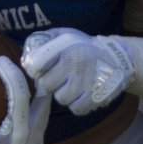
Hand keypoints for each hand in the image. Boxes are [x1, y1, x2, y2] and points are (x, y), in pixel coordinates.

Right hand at [0, 58, 48, 143]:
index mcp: (19, 131)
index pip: (21, 91)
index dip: (11, 71)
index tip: (0, 60)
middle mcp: (34, 135)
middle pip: (43, 97)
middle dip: (35, 77)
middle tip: (22, 63)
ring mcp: (37, 142)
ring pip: (44, 108)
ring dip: (36, 91)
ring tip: (24, 77)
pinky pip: (39, 118)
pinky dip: (33, 104)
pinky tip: (21, 100)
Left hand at [21, 28, 139, 115]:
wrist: (118, 58)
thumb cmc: (84, 47)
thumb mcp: (65, 34)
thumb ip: (43, 40)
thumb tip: (24, 55)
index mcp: (66, 47)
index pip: (34, 64)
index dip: (34, 69)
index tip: (41, 69)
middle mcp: (75, 63)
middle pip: (46, 85)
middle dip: (50, 83)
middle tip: (60, 77)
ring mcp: (86, 82)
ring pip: (60, 99)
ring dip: (65, 94)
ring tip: (74, 84)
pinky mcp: (96, 97)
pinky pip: (75, 108)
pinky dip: (77, 104)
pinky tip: (82, 93)